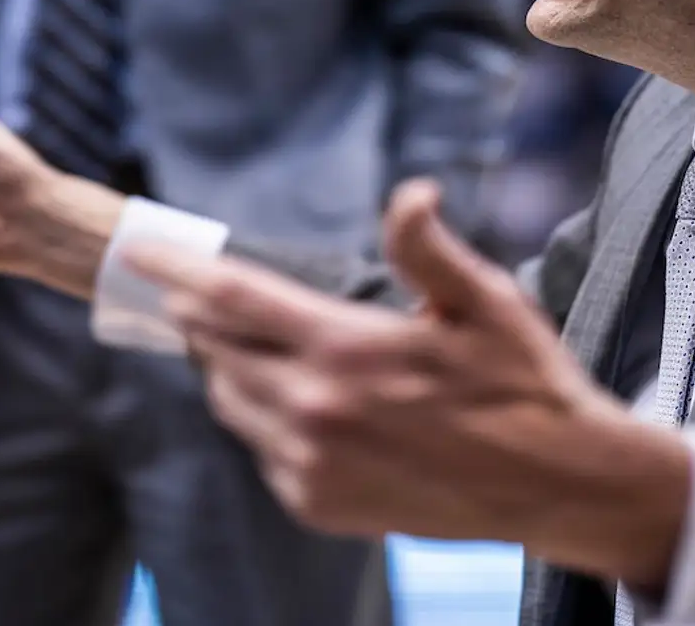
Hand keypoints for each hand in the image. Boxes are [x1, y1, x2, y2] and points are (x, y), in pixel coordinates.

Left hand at [126, 179, 691, 589]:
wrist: (555, 483)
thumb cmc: (523, 381)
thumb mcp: (483, 300)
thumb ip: (427, 248)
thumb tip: (412, 191)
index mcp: (346, 348)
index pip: (232, 297)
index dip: (177, 270)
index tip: (139, 251)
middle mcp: (316, 409)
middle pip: (218, 347)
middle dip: (203, 316)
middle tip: (205, 295)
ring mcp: (311, 464)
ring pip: (231, 400)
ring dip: (228, 366)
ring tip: (251, 344)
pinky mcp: (317, 503)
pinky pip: (261, 448)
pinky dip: (264, 419)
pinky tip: (302, 404)